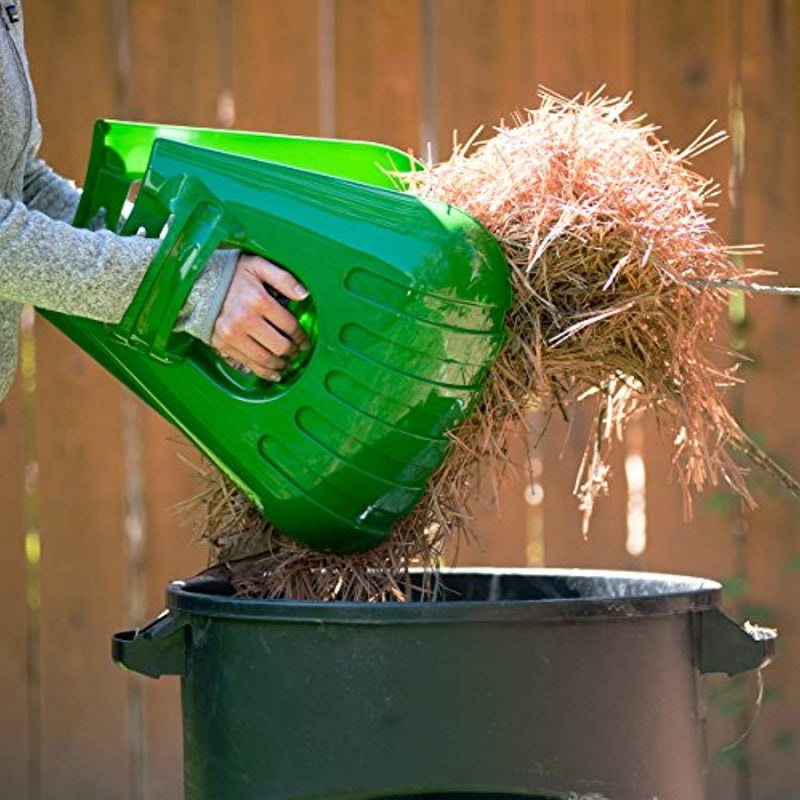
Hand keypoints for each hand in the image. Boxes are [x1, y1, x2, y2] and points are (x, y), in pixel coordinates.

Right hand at [210, 254, 309, 381]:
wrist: (197, 283)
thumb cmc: (231, 274)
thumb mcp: (258, 265)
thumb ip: (284, 278)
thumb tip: (304, 294)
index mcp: (258, 300)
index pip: (289, 325)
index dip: (301, 336)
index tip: (304, 341)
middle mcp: (245, 319)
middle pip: (279, 346)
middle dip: (292, 351)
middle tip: (297, 351)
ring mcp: (232, 334)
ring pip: (265, 359)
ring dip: (281, 365)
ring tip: (287, 363)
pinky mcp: (223, 344)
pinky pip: (248, 364)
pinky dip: (264, 372)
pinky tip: (274, 373)